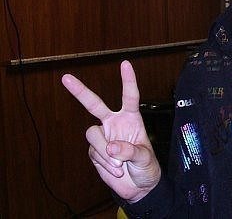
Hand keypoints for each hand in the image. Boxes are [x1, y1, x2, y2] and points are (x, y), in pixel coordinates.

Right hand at [62, 60, 160, 201]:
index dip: (128, 80)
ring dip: (105, 152)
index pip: (130, 96)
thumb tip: (112, 147)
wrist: (138, 186)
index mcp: (131, 119)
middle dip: (80, 91)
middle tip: (66, 78)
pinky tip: (115, 170)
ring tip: (120, 165)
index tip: (125, 63)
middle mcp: (114, 123)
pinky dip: (104, 163)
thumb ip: (130, 151)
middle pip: (94, 104)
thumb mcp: (145, 159)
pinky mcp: (95, 150)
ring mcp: (103, 136)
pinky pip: (94, 152)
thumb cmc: (146, 167)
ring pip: (93, 134)